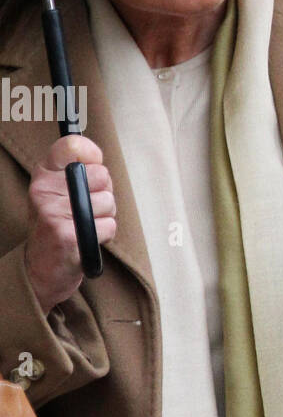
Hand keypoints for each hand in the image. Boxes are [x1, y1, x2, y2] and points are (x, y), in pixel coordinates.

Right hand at [23, 136, 116, 313]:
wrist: (41, 270)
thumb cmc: (57, 227)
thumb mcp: (57, 193)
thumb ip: (76, 173)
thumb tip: (98, 157)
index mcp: (44, 175)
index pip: (72, 145)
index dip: (92, 154)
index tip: (94, 163)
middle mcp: (45, 190)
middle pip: (101, 175)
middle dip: (105, 193)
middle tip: (90, 207)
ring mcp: (54, 212)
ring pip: (108, 202)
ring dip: (105, 216)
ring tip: (86, 225)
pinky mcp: (67, 235)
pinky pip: (108, 226)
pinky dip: (104, 235)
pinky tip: (88, 239)